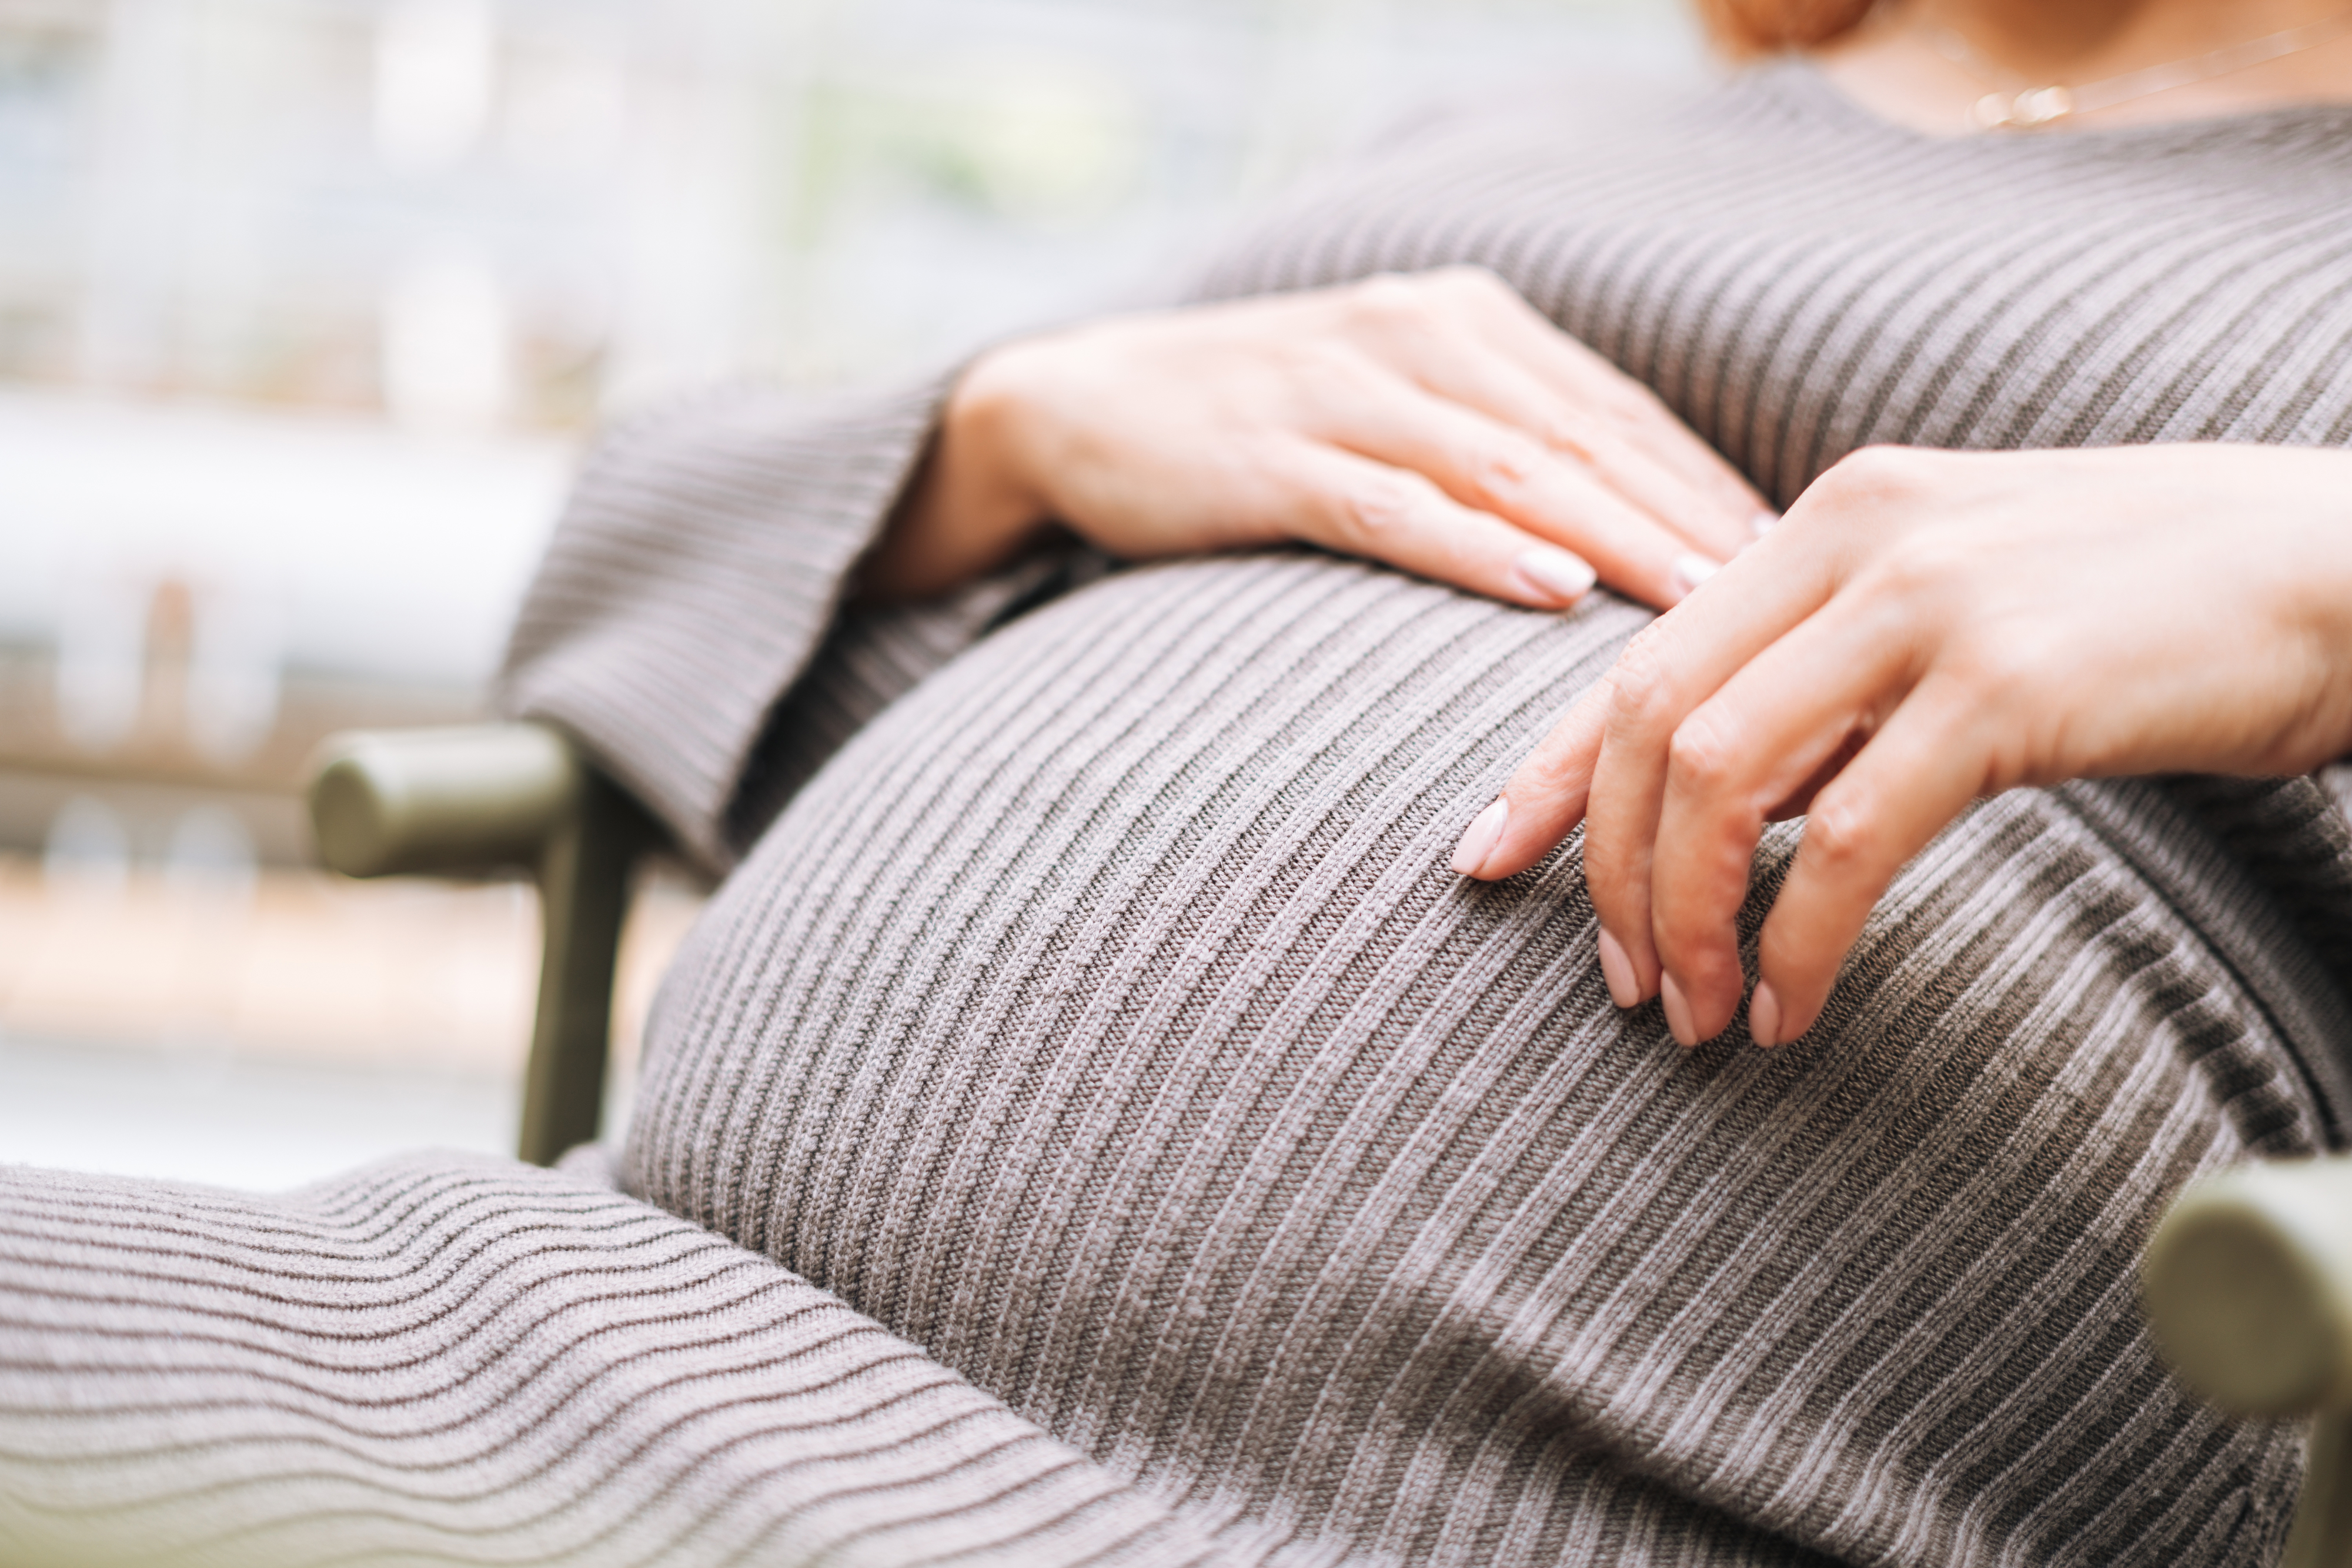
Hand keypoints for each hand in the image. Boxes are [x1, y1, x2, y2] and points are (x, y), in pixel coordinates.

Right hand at [859, 267, 1770, 607]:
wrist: (1079, 401)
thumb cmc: (1258, 424)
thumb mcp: (1391, 405)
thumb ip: (1495, 444)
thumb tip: (1617, 534)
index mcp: (1467, 324)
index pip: (1615, 410)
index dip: (1706, 480)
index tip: (1793, 558)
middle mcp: (1421, 338)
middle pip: (1582, 437)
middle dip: (1689, 516)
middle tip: (1787, 594)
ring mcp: (1344, 391)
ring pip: (1508, 469)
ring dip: (1615, 534)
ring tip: (1703, 599)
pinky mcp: (1274, 454)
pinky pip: (1396, 504)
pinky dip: (1477, 547)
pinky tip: (1550, 589)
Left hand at [1451, 443, 2351, 1048]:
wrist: (2345, 570)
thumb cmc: (2150, 612)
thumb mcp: (1959, 619)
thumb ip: (1833, 688)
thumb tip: (1727, 811)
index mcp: (1833, 517)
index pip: (1640, 657)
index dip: (1549, 771)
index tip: (1486, 860)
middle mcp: (1859, 540)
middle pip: (1652, 721)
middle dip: (1610, 870)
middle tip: (1619, 985)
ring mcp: (1932, 603)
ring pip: (1721, 776)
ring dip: (1686, 915)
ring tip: (1693, 1015)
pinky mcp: (2010, 685)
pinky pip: (1851, 840)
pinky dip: (1797, 939)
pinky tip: (1789, 1010)